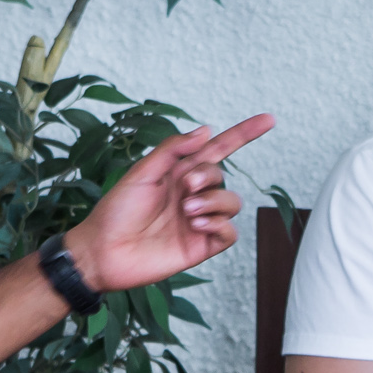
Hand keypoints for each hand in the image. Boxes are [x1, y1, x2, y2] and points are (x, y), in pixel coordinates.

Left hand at [62, 113, 274, 293]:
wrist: (103, 252)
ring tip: (187, 212)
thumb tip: (207, 130)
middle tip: (185, 187)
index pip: (218, 149)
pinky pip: (230, 233)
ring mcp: (198, 221)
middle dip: (208, 177)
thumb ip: (173, 149)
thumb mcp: (142, 172)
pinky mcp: (201, 246)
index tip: (269, 120)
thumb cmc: (116, 211)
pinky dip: (219, 225)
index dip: (243, 134)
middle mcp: (192, 195)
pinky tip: (197, 226)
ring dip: (213, 202)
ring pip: (231, 203)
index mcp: (178, 173)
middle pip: (221, 175)